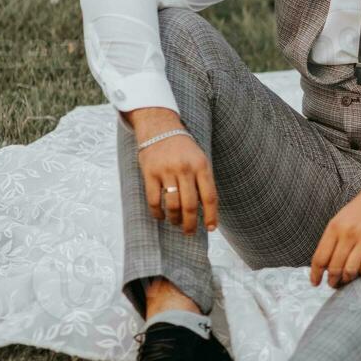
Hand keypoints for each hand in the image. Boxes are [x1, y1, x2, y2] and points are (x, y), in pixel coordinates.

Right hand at [127, 107, 219, 233]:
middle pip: (190, 204)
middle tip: (189, 232)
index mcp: (202, 166)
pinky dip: (157, 212)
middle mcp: (185, 169)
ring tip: (176, 222)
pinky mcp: (149, 173)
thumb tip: (206, 209)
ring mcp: (166, 171)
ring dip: (174, 218)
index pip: (209, 196)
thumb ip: (203, 181)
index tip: (210, 228)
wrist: (160, 128)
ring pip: (172, 204)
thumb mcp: (200, 159)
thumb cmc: (184, 149)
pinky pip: (154, 199)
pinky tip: (161, 216)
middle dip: (190, 223)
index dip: (211, 215)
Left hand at [310, 183, 360, 288]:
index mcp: (335, 227)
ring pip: (351, 269)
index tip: (316, 282)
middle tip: (334, 284)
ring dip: (348, 279)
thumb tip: (325, 262)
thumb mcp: (342, 218)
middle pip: (334, 267)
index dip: (316, 274)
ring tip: (348, 280)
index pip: (320, 257)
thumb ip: (333, 238)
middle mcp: (348, 234)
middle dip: (333, 280)